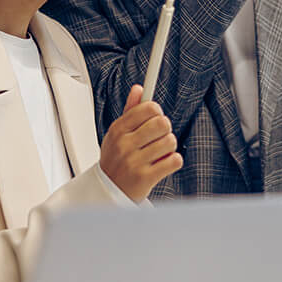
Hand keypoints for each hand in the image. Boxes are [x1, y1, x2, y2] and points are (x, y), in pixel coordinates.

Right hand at [99, 84, 182, 200]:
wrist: (107, 192)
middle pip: (162, 123)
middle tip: (160, 136)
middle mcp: (124, 145)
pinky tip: (163, 163)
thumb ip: (130, 111)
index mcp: (118, 130)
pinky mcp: (145, 178)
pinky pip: (174, 160)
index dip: (157, 111)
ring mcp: (134, 162)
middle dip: (166, 129)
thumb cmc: (116, 159)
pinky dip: (173, 161)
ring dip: (170, 147)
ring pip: (170, 141)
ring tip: (160, 152)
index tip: (156, 117)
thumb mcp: (117, 134)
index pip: (148, 108)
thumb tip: (139, 88)